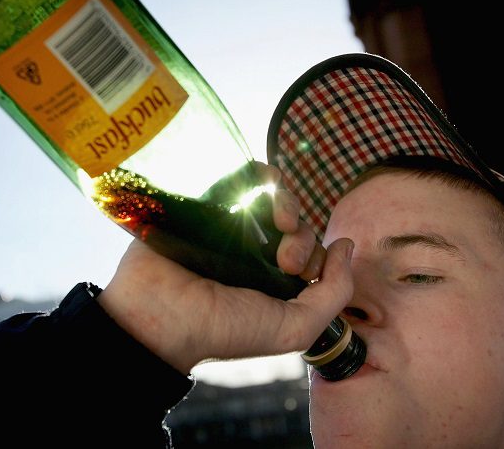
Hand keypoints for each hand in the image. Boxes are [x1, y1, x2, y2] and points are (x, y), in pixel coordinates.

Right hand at [97, 163, 354, 374]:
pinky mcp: (208, 207)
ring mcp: (231, 230)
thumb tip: (346, 246)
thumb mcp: (294, 328)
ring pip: (275, 203)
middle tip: (284, 258)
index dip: (317, 256)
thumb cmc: (225, 330)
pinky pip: (243, 181)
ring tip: (278, 220)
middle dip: (302, 236)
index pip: (312, 256)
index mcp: (275, 286)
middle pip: (296, 228)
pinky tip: (268, 180)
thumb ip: (334, 293)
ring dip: (288, 204)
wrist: (157, 317)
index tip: (296, 271)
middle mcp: (255, 258)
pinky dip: (262, 174)